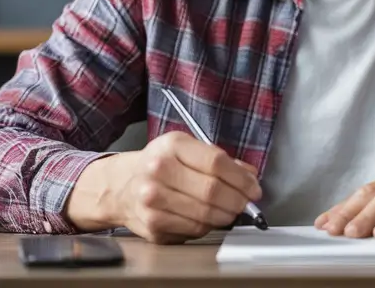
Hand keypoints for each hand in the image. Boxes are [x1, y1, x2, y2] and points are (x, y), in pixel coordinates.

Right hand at [66, 131, 261, 243]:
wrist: (120, 185)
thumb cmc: (159, 164)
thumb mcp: (186, 149)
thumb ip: (219, 160)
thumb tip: (250, 177)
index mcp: (172, 146)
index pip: (217, 163)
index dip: (242, 179)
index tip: (254, 188)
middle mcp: (159, 170)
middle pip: (213, 191)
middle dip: (238, 201)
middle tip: (246, 204)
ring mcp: (153, 199)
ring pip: (205, 214)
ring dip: (225, 216)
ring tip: (229, 211)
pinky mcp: (153, 224)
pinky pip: (193, 229)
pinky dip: (208, 226)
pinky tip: (207, 218)